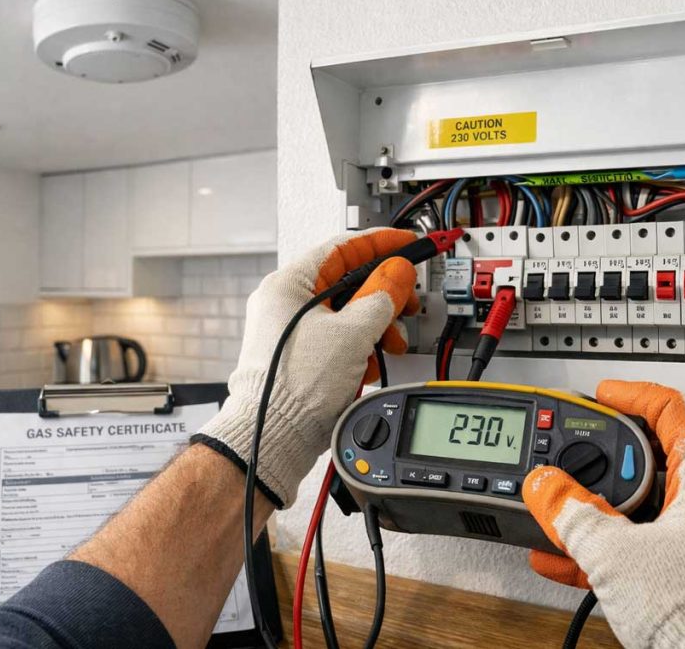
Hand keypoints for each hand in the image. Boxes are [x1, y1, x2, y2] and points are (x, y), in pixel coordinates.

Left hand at [193, 229, 419, 507]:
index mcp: (288, 286)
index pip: (343, 248)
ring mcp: (292, 332)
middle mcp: (285, 305)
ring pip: (348, 313)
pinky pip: (340, 338)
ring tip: (391, 341)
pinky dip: (361, 346)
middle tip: (407, 299)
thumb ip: (382, 297)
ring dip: (376, 325)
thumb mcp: (352, 333)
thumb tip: (398, 274)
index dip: (382, 243)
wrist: (275, 440)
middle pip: (348, 281)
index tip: (409, 243)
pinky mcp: (302, 358)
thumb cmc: (293, 389)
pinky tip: (370, 363)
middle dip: (383, 294)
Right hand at [523, 381, 684, 648]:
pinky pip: (671, 551)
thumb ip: (573, 514)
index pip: (677, 409)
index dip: (636, 395)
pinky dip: (629, 550)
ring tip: (577, 523)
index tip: (609, 395)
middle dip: (627, 459)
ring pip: (671, 508)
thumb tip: (546, 488)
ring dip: (622, 511)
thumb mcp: (615, 553)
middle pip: (676, 456)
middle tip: (594, 459)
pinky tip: (582, 565)